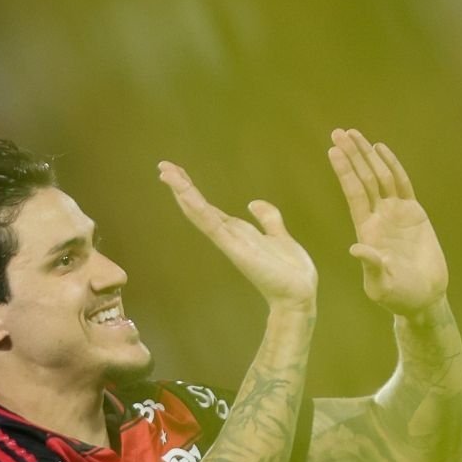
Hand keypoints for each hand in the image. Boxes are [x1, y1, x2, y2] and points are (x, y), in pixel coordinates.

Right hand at [158, 162, 317, 309]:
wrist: (299, 295)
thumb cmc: (290, 272)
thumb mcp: (280, 237)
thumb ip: (268, 219)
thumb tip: (253, 203)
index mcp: (238, 233)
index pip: (210, 208)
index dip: (193, 190)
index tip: (175, 171)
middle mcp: (230, 237)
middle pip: (200, 207)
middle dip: (182, 187)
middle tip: (162, 166)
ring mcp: (230, 243)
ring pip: (202, 214)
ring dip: (184, 193)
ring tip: (166, 173)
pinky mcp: (236, 250)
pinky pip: (213, 227)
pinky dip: (199, 210)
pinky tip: (186, 195)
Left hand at [328, 129, 447, 316]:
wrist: (424, 297)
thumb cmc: (399, 296)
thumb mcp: (381, 284)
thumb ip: (371, 266)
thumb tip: (356, 249)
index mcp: (366, 231)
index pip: (354, 194)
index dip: (344, 171)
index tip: (333, 150)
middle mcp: (378, 217)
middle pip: (363, 179)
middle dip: (351, 155)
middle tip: (339, 132)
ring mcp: (396, 214)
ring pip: (380, 177)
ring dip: (368, 155)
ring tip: (355, 134)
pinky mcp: (414, 214)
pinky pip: (402, 184)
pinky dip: (393, 166)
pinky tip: (382, 150)